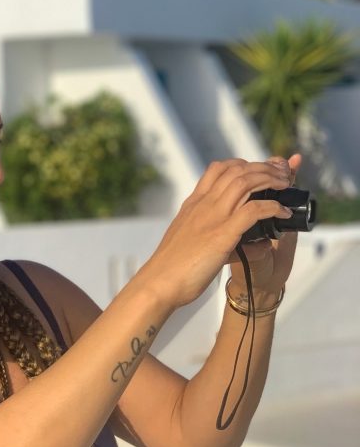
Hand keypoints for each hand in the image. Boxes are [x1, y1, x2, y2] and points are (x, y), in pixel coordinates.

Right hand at [140, 157, 295, 308]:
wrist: (159, 282)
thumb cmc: (171, 266)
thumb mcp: (186, 238)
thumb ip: (205, 231)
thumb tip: (226, 238)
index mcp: (194, 203)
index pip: (219, 169)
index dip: (243, 164)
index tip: (260, 169)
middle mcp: (204, 204)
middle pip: (237, 170)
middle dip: (264, 167)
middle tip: (282, 172)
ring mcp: (213, 217)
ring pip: (246, 182)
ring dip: (271, 180)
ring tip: (286, 185)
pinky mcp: (223, 234)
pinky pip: (254, 210)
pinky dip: (273, 207)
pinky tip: (283, 212)